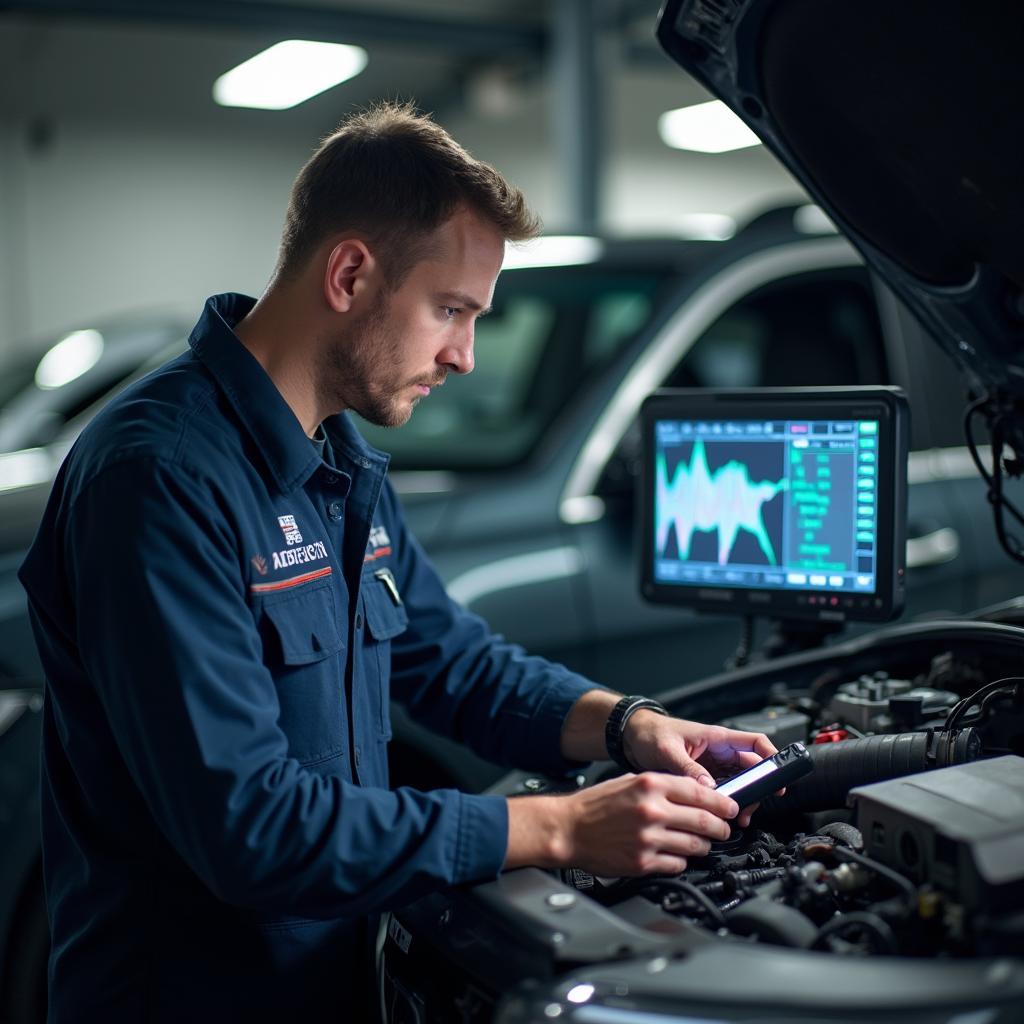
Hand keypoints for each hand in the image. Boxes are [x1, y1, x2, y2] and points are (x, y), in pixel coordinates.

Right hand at [504, 772, 739, 875]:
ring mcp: (649, 838)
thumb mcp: (628, 781)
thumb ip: (661, 785)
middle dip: (721, 827)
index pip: (700, 793)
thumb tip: (693, 793)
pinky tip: (676, 856)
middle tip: (724, 829)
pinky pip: (677, 865)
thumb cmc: (594, 805)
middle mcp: (652, 810)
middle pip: (705, 821)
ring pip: (695, 845)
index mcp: (650, 785)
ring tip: (701, 843)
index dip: (723, 802)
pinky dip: (681, 861)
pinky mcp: (643, 862)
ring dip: (703, 845)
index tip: (730, 807)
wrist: (567, 828)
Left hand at [624, 713, 777, 825]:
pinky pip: (722, 790)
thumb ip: (688, 768)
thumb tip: (708, 788)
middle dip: (755, 790)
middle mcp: (718, 750)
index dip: (771, 758)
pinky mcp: (702, 776)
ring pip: (738, 783)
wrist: (631, 737)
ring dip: (740, 800)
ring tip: (735, 818)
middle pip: (750, 770)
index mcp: (716, 737)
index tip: (778, 778)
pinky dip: (725, 803)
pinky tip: (720, 815)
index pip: (755, 743)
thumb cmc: (649, 733)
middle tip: (748, 809)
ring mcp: (712, 764)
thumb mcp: (668, 750)